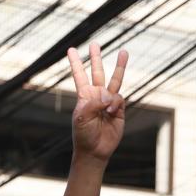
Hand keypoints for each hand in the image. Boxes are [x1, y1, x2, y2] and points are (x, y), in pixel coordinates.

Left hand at [67, 43, 128, 162]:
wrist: (95, 150)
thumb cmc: (84, 135)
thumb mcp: (82, 117)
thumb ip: (93, 102)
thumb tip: (109, 95)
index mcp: (84, 96)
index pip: (79, 75)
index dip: (75, 63)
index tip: (71, 49)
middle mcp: (96, 96)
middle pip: (97, 72)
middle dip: (96, 58)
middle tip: (95, 44)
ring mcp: (108, 102)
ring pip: (115, 79)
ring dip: (119, 66)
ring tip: (124, 51)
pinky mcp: (119, 109)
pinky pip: (119, 98)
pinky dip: (114, 103)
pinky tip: (110, 112)